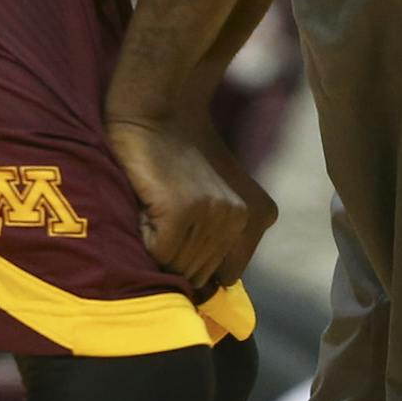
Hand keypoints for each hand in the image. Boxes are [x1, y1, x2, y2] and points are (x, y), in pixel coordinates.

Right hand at [106, 111, 271, 292]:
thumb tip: (206, 292)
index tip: (181, 231)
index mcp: (259, 215)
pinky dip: (143, 237)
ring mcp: (215, 214)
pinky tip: (148, 202)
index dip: (195, 261)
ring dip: (157, 244)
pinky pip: (157, 256)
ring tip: (158, 204)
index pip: (225, 278)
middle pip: (200, 276)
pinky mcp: (183, 211)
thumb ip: (220, 238)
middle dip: (174, 254)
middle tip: (165, 211)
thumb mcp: (213, 194)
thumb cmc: (177, 154)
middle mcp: (243, 217)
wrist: (156, 108)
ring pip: (177, 269)